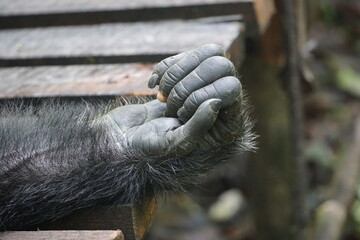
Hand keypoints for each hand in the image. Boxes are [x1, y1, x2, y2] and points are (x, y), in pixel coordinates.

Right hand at [105, 44, 242, 157]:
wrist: (126, 139)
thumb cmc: (152, 149)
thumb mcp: (178, 145)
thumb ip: (199, 127)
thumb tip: (217, 102)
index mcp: (227, 125)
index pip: (230, 87)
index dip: (202, 95)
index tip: (181, 115)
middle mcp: (221, 104)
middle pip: (220, 65)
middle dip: (188, 83)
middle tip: (170, 105)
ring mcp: (204, 87)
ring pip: (204, 55)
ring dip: (176, 74)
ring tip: (162, 97)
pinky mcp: (186, 77)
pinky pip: (185, 57)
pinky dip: (165, 68)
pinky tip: (154, 85)